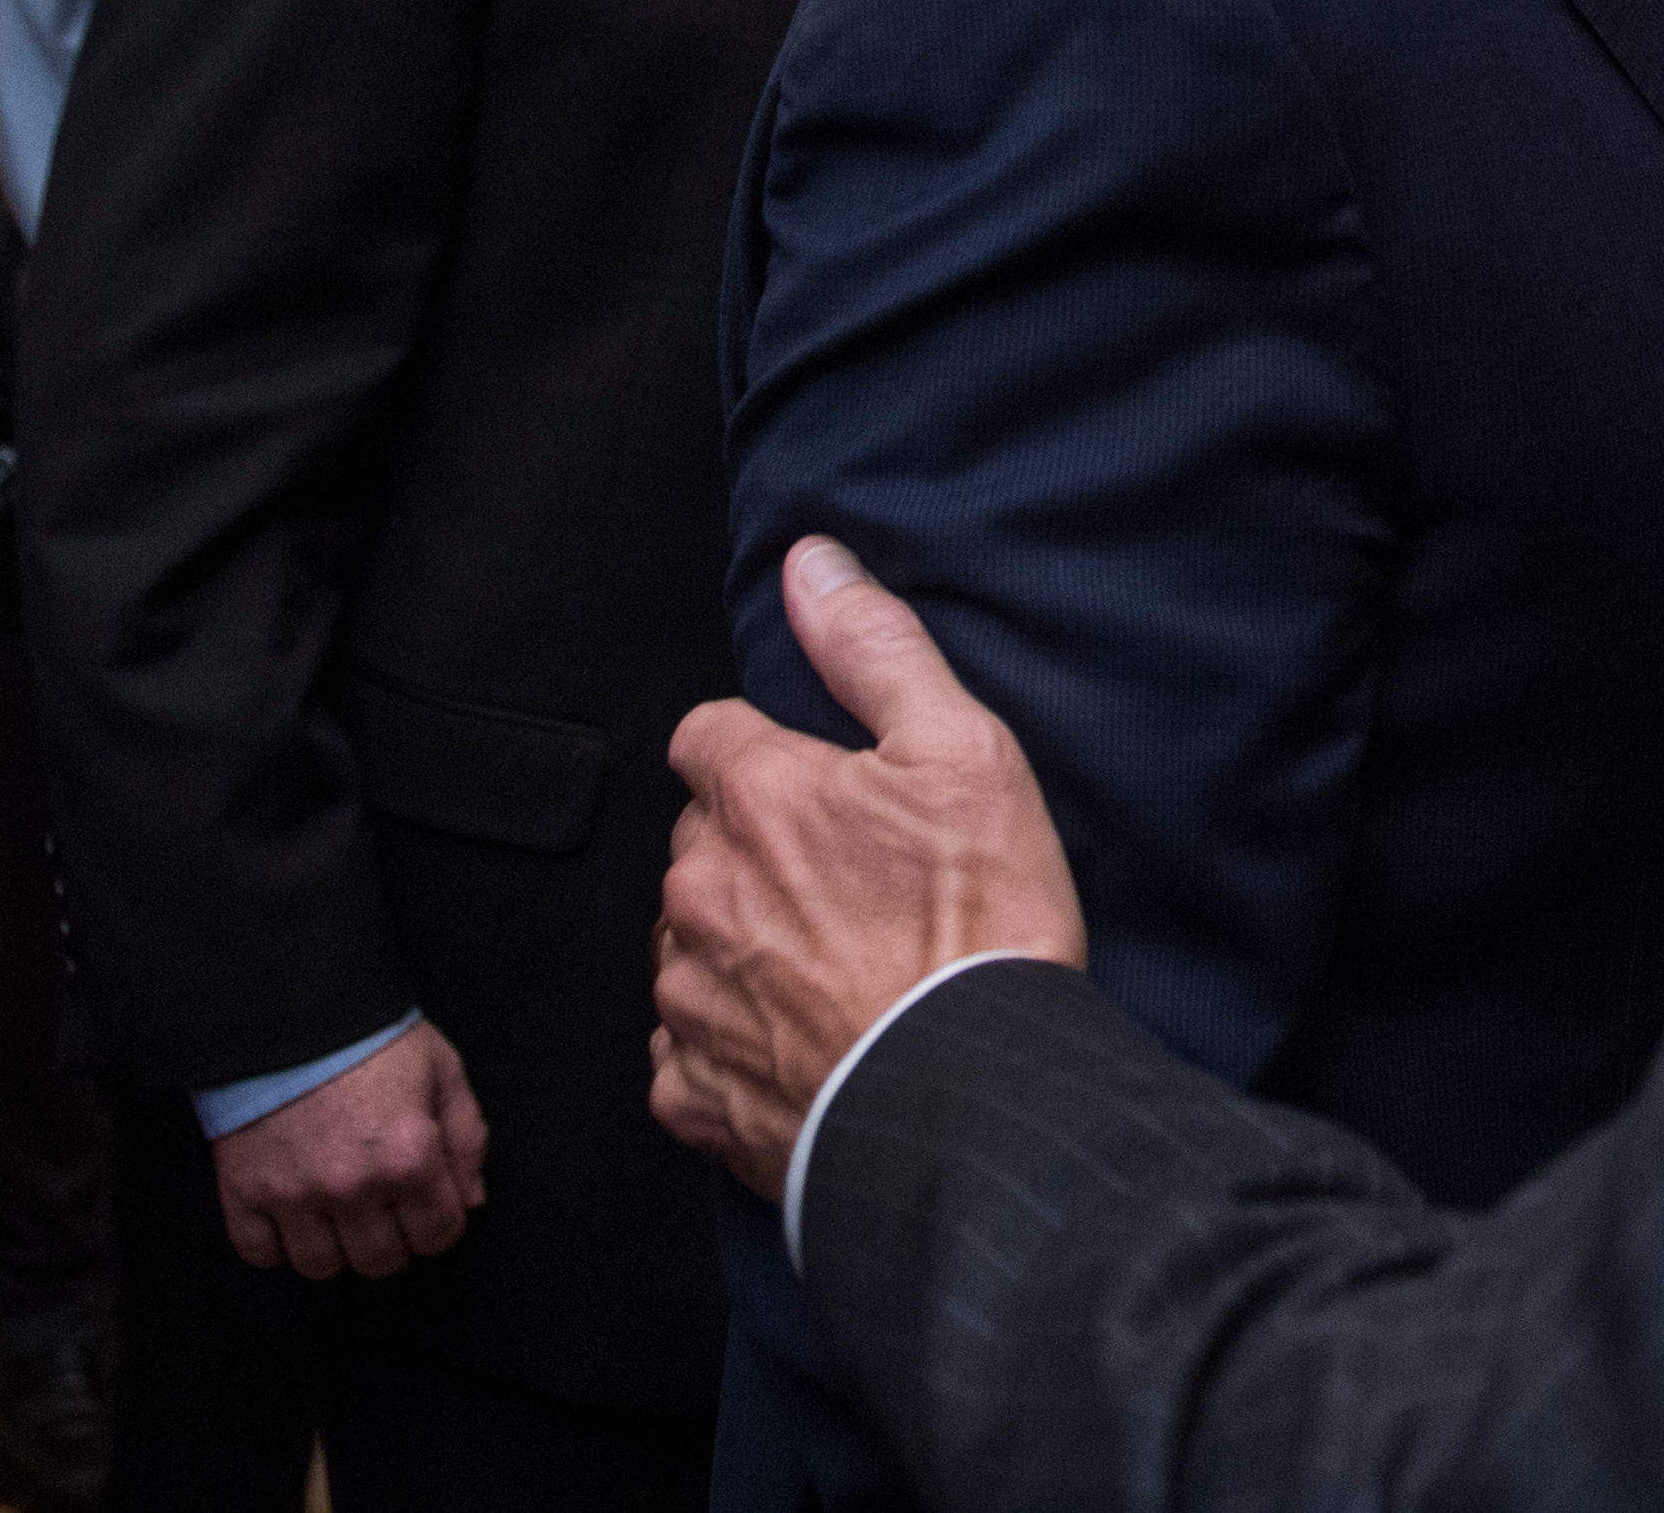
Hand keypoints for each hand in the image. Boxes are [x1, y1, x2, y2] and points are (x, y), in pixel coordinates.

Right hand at [208, 1019, 489, 1279]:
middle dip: (394, 1242)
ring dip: (337, 1249)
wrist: (287, 1006)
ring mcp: (292, 1195)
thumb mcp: (443, 1071)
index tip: (430, 1207)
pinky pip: (261, 1254)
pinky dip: (277, 1246)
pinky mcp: (242, 1192)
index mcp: (408, 1158)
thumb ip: (466, 1139)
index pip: (437, 1237)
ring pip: (322, 1267)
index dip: (440, 1224)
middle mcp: (352, 1187)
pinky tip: (294, 1217)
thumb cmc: (370, 1035)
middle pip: (380, 1262)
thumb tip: (469, 1202)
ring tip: (341, 1214)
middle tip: (387, 1211)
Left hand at [648, 537, 1087, 1203]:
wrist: (972, 1101)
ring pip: (686, 944)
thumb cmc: (980, 922)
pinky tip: (800, 1042)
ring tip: (829, 969)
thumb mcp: (963, 751)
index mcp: (755, 800)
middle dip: (750, 850)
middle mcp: (699, 892)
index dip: (760, 753)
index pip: (707, 736)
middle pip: (696, 842)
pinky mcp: (695, 1094)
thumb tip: (810, 562)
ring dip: (735, 945)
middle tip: (842, 885)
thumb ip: (874, 647)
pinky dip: (727, 1044)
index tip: (816, 787)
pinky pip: (683, 1051)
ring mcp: (688, 999)